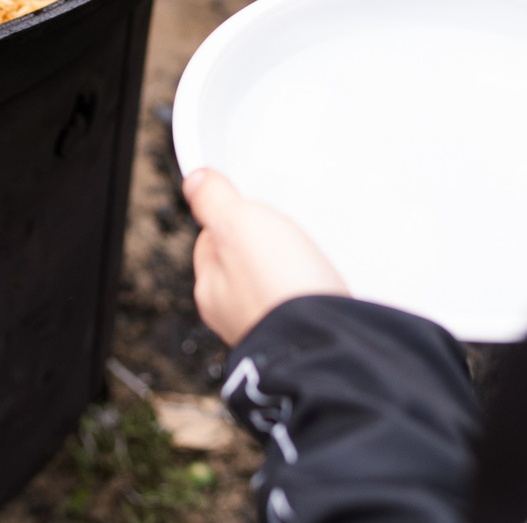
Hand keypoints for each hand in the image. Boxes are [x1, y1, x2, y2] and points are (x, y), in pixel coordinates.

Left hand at [183, 169, 348, 346]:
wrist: (330, 344)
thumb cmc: (277, 290)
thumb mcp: (237, 224)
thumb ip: (214, 200)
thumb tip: (196, 181)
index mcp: (211, 289)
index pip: (209, 241)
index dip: (226, 217)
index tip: (243, 203)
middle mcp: (238, 315)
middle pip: (245, 265)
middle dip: (262, 246)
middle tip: (281, 229)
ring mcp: (273, 326)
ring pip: (276, 285)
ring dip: (291, 269)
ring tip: (306, 255)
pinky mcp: (308, 335)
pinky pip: (305, 303)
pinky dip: (313, 289)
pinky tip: (324, 282)